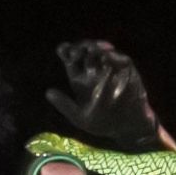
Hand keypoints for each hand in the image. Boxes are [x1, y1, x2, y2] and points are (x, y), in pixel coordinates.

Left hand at [46, 39, 174, 151]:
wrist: (128, 128)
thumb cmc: (103, 124)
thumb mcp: (80, 118)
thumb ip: (65, 105)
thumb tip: (48, 92)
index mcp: (80, 79)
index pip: (71, 58)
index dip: (66, 50)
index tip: (63, 50)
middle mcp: (94, 70)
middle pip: (85, 50)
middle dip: (81, 47)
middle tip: (79, 50)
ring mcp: (110, 67)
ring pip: (101, 50)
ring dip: (97, 47)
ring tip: (93, 48)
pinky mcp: (125, 70)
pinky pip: (120, 58)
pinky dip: (113, 56)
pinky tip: (107, 56)